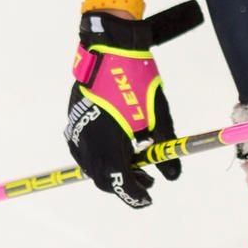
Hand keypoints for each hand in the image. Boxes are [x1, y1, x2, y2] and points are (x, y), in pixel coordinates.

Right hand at [64, 3, 200, 207]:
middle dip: (124, 183)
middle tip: (146, 180)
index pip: (118, 182)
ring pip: (92, 166)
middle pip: (103, 178)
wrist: (110, 49)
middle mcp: (88, 141)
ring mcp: (77, 131)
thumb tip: (173, 175)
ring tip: (136, 164)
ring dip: (112, 170)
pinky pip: (83, 151)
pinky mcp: (74, 120)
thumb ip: (164, 149)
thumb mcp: (157, 117)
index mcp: (108, 143)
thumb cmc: (136, 80)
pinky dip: (100, 157)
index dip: (133, 195)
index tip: (148, 198)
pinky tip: (118, 149)